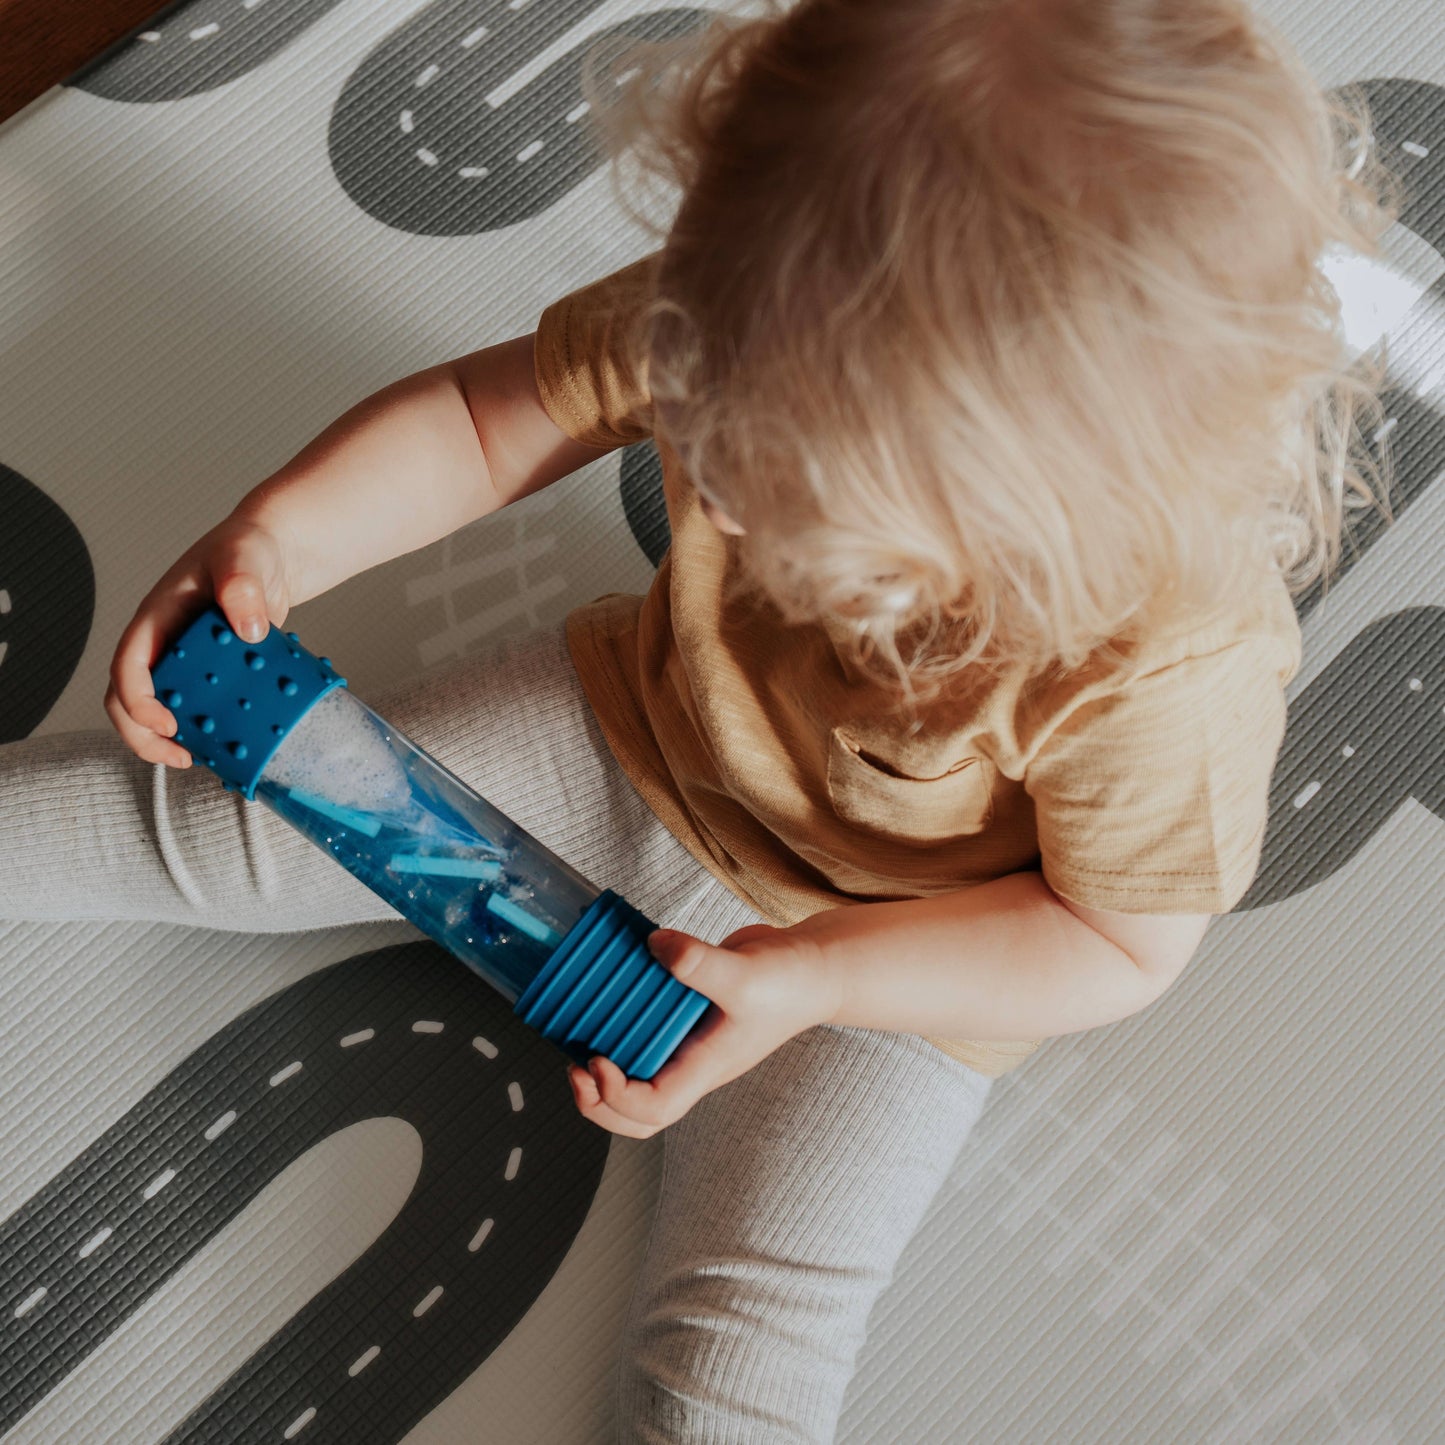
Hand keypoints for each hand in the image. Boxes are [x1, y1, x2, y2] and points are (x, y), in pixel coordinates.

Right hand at [104, 515, 294, 766]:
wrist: (272, 554)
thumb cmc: (249, 549)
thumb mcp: (244, 558)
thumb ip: (242, 586)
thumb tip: (247, 630)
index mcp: (156, 618)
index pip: (127, 667)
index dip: (138, 701)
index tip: (168, 725)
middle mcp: (163, 644)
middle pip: (128, 699)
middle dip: (145, 736)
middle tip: (182, 758)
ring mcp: (185, 661)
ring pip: (160, 709)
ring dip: (171, 740)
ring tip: (202, 760)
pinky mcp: (210, 674)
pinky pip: (197, 707)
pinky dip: (207, 729)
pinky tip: (230, 746)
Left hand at [566, 922, 841, 1137]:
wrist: (813, 965)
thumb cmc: (791, 982)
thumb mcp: (746, 974)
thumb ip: (701, 963)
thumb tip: (654, 946)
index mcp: (706, 1068)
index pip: (654, 1109)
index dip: (617, 1096)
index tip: (596, 1060)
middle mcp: (692, 1062)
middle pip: (638, 1114)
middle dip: (598, 1101)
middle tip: (574, 1066)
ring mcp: (688, 1041)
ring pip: (635, 1075)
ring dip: (601, 1068)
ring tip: (577, 1037)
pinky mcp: (684, 1012)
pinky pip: (643, 1030)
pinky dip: (619, 1022)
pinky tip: (606, 990)